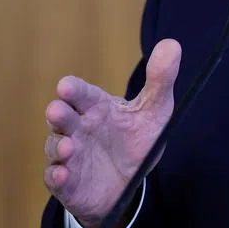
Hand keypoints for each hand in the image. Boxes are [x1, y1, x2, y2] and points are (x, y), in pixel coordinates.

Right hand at [43, 38, 181, 227]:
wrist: (130, 182)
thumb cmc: (136, 140)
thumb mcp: (154, 111)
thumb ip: (160, 80)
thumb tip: (173, 44)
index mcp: (95, 106)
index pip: (80, 93)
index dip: (72, 89)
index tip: (66, 86)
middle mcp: (77, 127)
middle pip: (62, 116)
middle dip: (58, 113)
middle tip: (56, 110)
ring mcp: (69, 155)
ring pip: (55, 147)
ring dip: (58, 146)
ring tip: (68, 147)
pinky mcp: (66, 182)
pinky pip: (56, 178)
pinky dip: (56, 177)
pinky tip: (62, 175)